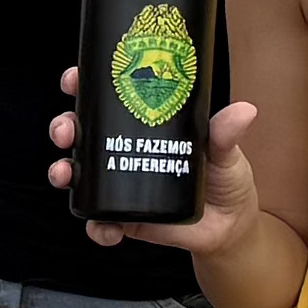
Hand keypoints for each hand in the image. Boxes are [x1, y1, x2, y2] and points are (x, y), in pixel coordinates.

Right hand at [53, 80, 262, 254]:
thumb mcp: (226, 152)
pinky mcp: (125, 219)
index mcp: (143, 124)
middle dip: (64, 127)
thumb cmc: (226, 181)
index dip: (83, 86)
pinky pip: (100, 222)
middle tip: (66, 130)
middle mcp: (124, 150)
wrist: (230, 229)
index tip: (74, 79)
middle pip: (81, 133)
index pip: (106, 99)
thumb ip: (226, 134)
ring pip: (78, 174)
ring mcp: (120, 185)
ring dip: (63, 171)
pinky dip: (96, 227)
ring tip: (66, 173)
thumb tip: (244, 111)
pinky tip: (105, 228)